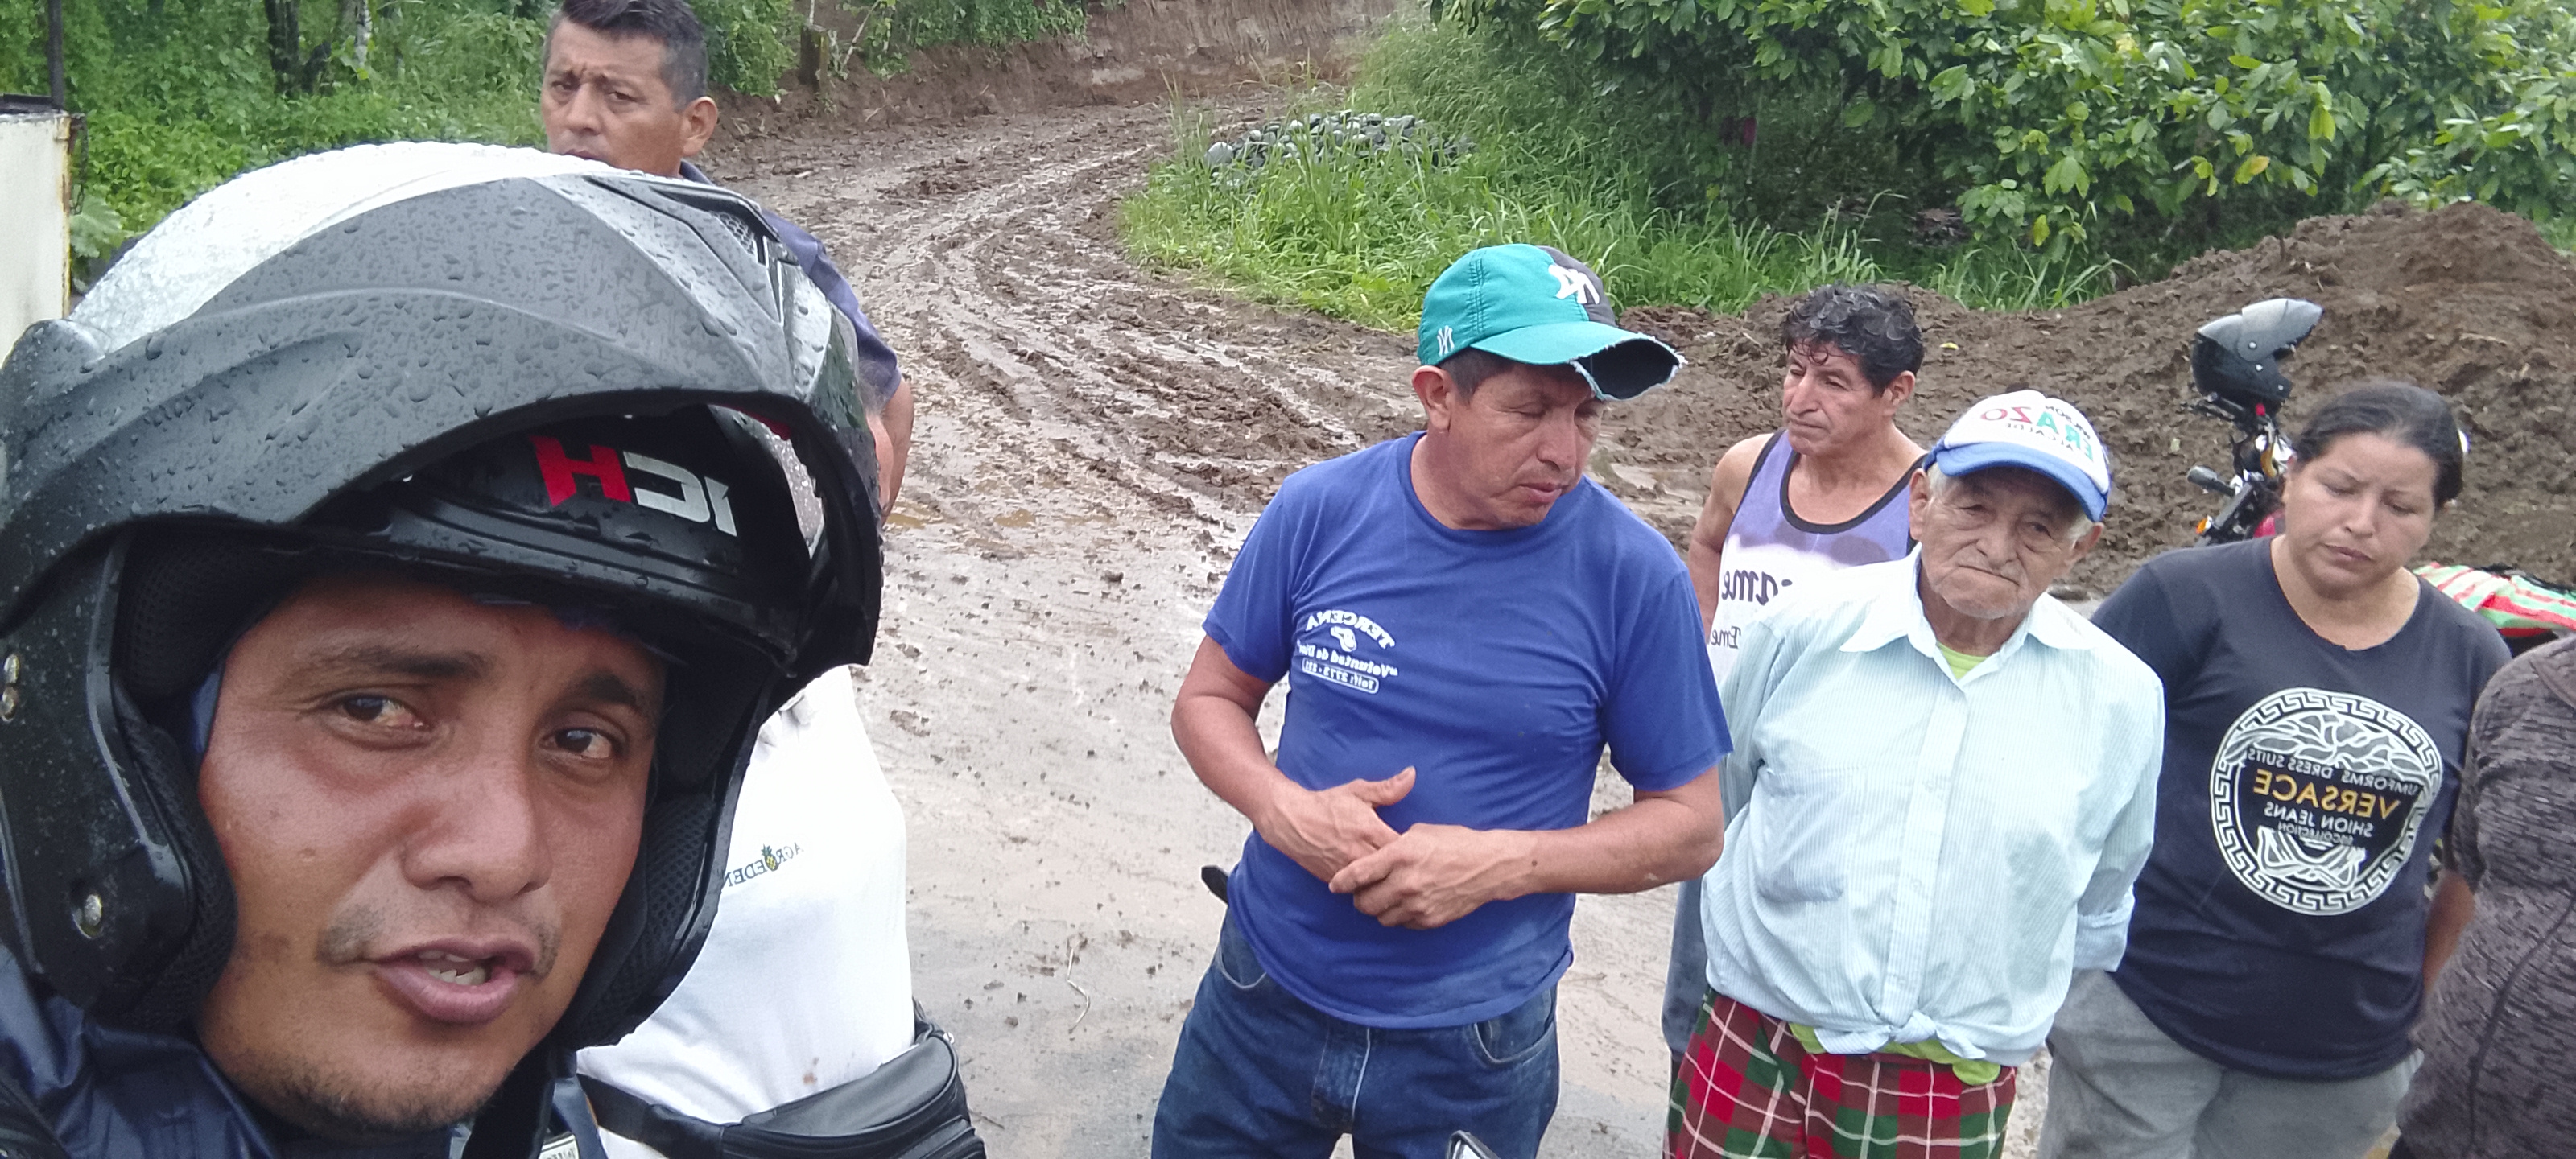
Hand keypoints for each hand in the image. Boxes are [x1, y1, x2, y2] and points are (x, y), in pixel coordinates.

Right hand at [1255, 768, 1413, 882]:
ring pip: (1377, 885)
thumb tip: (1412, 774)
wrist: (1291, 820)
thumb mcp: (1358, 791)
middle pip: (1394, 872)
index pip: (1404, 849)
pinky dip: (1368, 887)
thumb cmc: (1327, 804)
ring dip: (1387, 882)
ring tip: (1397, 878)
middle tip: (1413, 867)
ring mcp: (1348, 870)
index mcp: (1372, 831)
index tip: (1420, 849)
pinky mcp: (1336, 880)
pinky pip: (1359, 890)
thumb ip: (1388, 788)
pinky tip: (1377, 884)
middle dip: (1404, 870)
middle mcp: (1361, 854)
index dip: (1415, 851)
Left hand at [1328, 824, 1537, 929]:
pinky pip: (1402, 924)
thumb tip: (1374, 855)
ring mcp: (1417, 904)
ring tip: (1387, 897)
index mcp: (1400, 855)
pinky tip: (1406, 903)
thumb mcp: (1419, 832)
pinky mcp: (1429, 919)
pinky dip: (1399, 916)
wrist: (1488, 866)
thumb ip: (1392, 846)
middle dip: (1360, 898)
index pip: (1358, 874)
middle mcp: (1405, 882)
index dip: (1342, 882)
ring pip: (1381, 917)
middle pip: (1365, 903)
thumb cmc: (1454, 842)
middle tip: (1363, 892)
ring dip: (1380, 909)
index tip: (1335, 885)